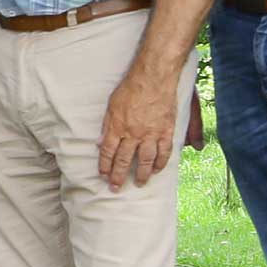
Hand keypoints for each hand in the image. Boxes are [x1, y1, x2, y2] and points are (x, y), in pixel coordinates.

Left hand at [98, 66, 179, 190]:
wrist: (153, 78)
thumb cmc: (131, 88)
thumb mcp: (112, 105)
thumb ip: (107, 125)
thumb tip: (100, 142)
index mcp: (117, 127)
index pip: (108, 152)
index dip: (105, 166)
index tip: (103, 175)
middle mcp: (133, 133)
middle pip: (124, 160)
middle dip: (118, 176)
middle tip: (115, 188)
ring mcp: (151, 134)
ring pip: (145, 160)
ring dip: (141, 174)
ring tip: (138, 184)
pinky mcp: (166, 131)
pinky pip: (164, 152)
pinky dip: (161, 163)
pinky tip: (157, 170)